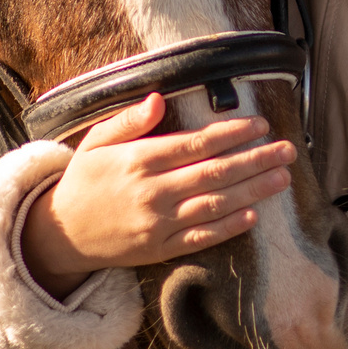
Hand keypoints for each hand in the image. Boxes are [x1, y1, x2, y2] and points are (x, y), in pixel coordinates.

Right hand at [22, 93, 295, 296]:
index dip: (232, 133)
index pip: (195, 144)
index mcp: (137, 161)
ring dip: (253, 191)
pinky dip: (228, 227)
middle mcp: (151, 193)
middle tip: (287, 150)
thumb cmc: (83, 181)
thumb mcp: (95, 142)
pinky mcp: (160, 250)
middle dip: (255, 160)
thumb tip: (157, 98)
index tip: (260, 124)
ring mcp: (158, 224)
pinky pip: (201, 238)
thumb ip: (128, 121)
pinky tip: (253, 215)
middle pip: (214, 173)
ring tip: (282, 178)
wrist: (60, 235)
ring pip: (214, 205)